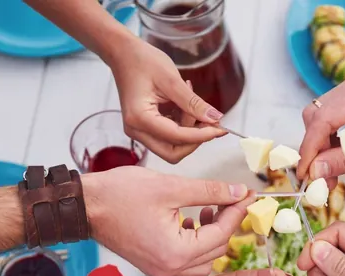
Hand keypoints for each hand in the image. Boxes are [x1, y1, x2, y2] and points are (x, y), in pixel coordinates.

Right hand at [82, 166, 253, 275]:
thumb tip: (237, 192)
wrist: (84, 206)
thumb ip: (209, 191)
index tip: (248, 194)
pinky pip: (186, 258)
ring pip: (203, 258)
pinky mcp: (153, 263)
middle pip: (216, 249)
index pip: (220, 234)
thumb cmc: (119, 195)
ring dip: (212, 234)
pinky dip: (195, 240)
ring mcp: (160, 268)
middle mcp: (169, 267)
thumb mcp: (171, 187)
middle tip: (233, 197)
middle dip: (227, 222)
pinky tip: (192, 217)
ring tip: (210, 207)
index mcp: (175, 252)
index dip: (237, 211)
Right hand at [109, 38, 225, 162]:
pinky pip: (168, 137)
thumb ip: (194, 103)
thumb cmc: (142, 61)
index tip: (221, 129)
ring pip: (172, 147)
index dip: (202, 135)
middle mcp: (136, 130)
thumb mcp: (172, 80)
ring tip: (192, 104)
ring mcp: (138, 131)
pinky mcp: (144, 128)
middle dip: (194, 140)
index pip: (177, 137)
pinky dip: (182, 127)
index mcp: (140, 118)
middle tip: (208, 120)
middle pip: (173, 152)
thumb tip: (215, 118)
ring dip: (189, 132)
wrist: (124, 54)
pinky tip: (183, 107)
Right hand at [297, 69, 344, 180]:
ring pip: (319, 116)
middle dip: (313, 149)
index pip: (322, 121)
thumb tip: (314, 173)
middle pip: (316, 116)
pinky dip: (329, 138)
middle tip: (319, 179)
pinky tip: (337, 158)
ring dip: (320, 145)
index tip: (306, 175)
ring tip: (329, 174)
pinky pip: (330, 114)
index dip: (309, 150)